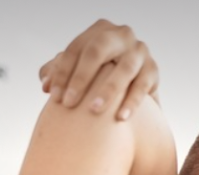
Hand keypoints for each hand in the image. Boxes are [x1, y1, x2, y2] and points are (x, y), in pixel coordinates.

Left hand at [39, 18, 158, 119]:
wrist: (132, 89)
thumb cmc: (98, 80)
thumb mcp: (79, 73)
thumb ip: (59, 74)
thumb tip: (45, 84)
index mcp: (98, 32)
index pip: (75, 48)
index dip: (62, 72)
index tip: (53, 98)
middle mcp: (120, 36)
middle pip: (98, 50)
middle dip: (81, 77)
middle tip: (68, 104)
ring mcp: (139, 51)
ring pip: (124, 67)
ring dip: (108, 90)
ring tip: (94, 111)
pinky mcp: (153, 69)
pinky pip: (143, 84)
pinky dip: (132, 101)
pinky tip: (120, 118)